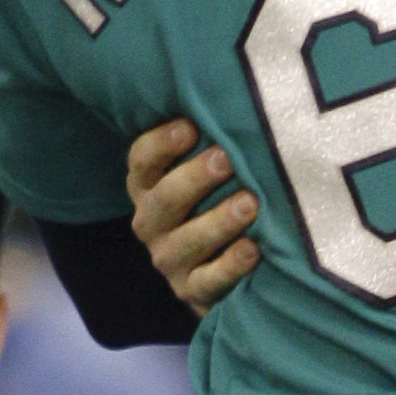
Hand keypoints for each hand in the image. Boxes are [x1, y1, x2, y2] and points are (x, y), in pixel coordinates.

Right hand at [126, 120, 260, 312]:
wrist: (222, 274)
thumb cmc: (219, 203)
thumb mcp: (208, 175)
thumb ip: (211, 146)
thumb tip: (238, 102)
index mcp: (148, 187)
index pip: (142, 161)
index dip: (161, 144)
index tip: (189, 127)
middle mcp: (151, 222)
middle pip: (163, 199)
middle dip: (193, 179)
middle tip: (225, 159)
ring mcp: (170, 260)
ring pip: (185, 242)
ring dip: (218, 221)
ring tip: (249, 203)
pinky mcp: (192, 292)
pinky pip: (208, 281)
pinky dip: (231, 265)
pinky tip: (253, 249)